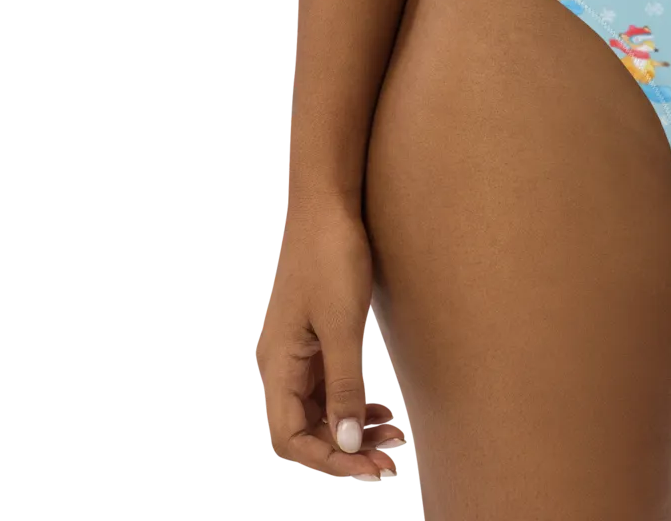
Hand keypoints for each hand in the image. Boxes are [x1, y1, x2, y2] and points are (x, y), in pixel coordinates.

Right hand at [257, 201, 408, 482]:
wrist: (329, 203)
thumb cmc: (331, 257)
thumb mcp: (342, 325)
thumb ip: (345, 386)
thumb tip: (346, 443)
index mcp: (278, 364)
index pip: (291, 437)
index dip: (328, 459)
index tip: (368, 467)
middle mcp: (281, 363)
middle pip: (306, 428)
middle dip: (346, 448)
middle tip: (390, 458)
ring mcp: (297, 349)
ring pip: (320, 408)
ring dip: (352, 427)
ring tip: (392, 434)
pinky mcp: (315, 335)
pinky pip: (328, 384)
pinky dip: (352, 401)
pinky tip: (379, 407)